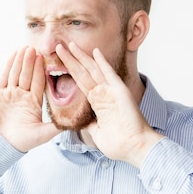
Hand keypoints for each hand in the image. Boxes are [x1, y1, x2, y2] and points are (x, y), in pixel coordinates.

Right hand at [0, 47, 60, 151]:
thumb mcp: (43, 134)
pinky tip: (13, 55)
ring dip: (21, 61)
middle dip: (31, 62)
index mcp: (33, 103)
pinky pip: (3, 77)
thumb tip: (74, 122)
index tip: (45, 58)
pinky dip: (8, 66)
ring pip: (16, 73)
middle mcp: (22, 96)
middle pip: (28, 75)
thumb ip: (56, 126)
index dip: (41, 70)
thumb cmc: (21, 141)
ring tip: (25, 48)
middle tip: (35, 48)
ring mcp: (9, 93)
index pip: (39, 82)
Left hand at [56, 42, 162, 166]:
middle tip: (59, 47)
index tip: (58, 62)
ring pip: (93, 70)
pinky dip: (102, 62)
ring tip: (70, 45)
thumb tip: (79, 122)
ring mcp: (111, 92)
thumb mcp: (97, 132)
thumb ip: (89, 124)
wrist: (134, 149)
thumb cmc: (119, 144)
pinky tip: (95, 51)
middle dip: (71, 60)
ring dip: (81, 57)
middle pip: (83, 73)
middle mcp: (104, 94)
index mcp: (98, 103)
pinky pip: (109, 74)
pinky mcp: (120, 92)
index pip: (80, 83)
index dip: (70, 71)